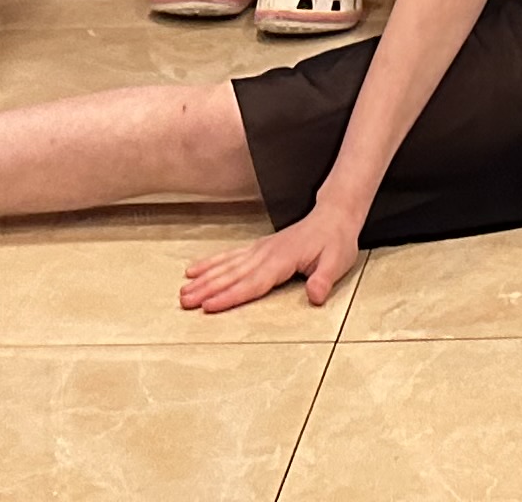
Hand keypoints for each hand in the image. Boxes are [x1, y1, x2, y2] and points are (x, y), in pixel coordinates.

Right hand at [179, 199, 364, 313]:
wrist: (334, 216)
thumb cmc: (336, 242)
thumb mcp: (337, 262)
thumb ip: (324, 280)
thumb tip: (315, 296)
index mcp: (283, 260)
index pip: (253, 282)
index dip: (230, 296)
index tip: (209, 306)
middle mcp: (266, 253)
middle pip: (233, 275)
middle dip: (207, 289)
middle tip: (184, 301)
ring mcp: (260, 250)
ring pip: (227, 265)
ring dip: (204, 278)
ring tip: (183, 290)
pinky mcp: (258, 249)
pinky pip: (230, 256)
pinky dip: (211, 263)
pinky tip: (195, 269)